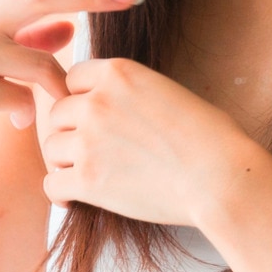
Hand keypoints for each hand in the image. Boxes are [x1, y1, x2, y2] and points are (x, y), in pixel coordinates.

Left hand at [38, 57, 271, 231]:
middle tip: (91, 150)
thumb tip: (110, 106)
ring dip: (66, 161)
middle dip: (72, 130)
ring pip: (52, 148)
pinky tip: (74, 199)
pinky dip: (61, 193)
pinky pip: (52, 184)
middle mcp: (96, 102)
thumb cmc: (208, 136)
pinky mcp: (87, 180)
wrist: (219, 176)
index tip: (93, 116)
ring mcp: (88, 140)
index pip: (72, 77)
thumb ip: (129, 92)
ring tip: (87, 173)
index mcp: (117, 73)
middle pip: (58, 113)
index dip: (81, 97)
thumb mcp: (166, 91)